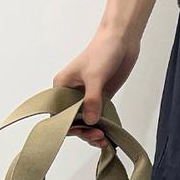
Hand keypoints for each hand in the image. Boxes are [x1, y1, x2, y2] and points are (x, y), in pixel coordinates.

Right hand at [53, 26, 140, 147]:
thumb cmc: (103, 51)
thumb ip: (92, 99)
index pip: (58, 113)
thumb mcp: (95, 76)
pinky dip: (101, 127)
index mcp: (62, 86)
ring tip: (103, 138)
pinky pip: (98, 118)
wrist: (121, 40)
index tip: (81, 132)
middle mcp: (71, 94)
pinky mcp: (100, 98)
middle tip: (97, 136)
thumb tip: (90, 121)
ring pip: (85, 122)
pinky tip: (107, 135)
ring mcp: (86, 97)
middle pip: (72, 121)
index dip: (67, 126)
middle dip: (82, 131)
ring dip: (92, 132)